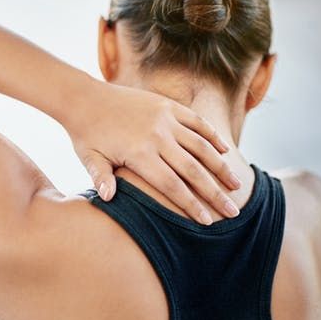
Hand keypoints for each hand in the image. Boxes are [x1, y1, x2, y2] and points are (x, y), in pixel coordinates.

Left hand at [64, 79, 240, 224]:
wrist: (84, 97)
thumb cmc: (85, 134)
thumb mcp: (90, 159)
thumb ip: (101, 178)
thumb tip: (108, 199)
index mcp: (139, 154)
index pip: (172, 186)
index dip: (191, 205)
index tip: (207, 222)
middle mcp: (157, 137)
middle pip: (193, 170)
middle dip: (214, 193)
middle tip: (233, 211)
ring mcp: (165, 119)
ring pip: (201, 146)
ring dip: (221, 166)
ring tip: (236, 185)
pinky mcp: (167, 106)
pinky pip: (196, 122)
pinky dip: (212, 137)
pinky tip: (226, 151)